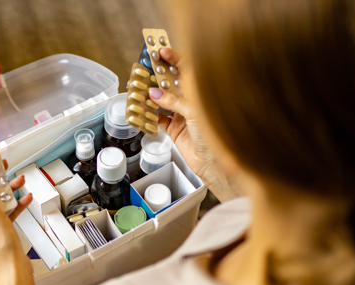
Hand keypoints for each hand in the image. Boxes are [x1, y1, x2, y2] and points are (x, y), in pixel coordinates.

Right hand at [149, 48, 213, 179]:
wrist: (216, 163)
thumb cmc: (216, 134)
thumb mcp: (195, 112)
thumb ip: (174, 101)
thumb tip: (155, 93)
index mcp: (200, 92)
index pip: (186, 69)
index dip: (173, 59)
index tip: (161, 51)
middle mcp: (191, 101)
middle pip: (171, 84)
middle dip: (157, 77)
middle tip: (144, 70)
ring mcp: (182, 115)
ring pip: (162, 101)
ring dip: (150, 96)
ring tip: (138, 89)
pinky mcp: (174, 129)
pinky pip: (158, 119)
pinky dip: (149, 116)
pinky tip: (142, 111)